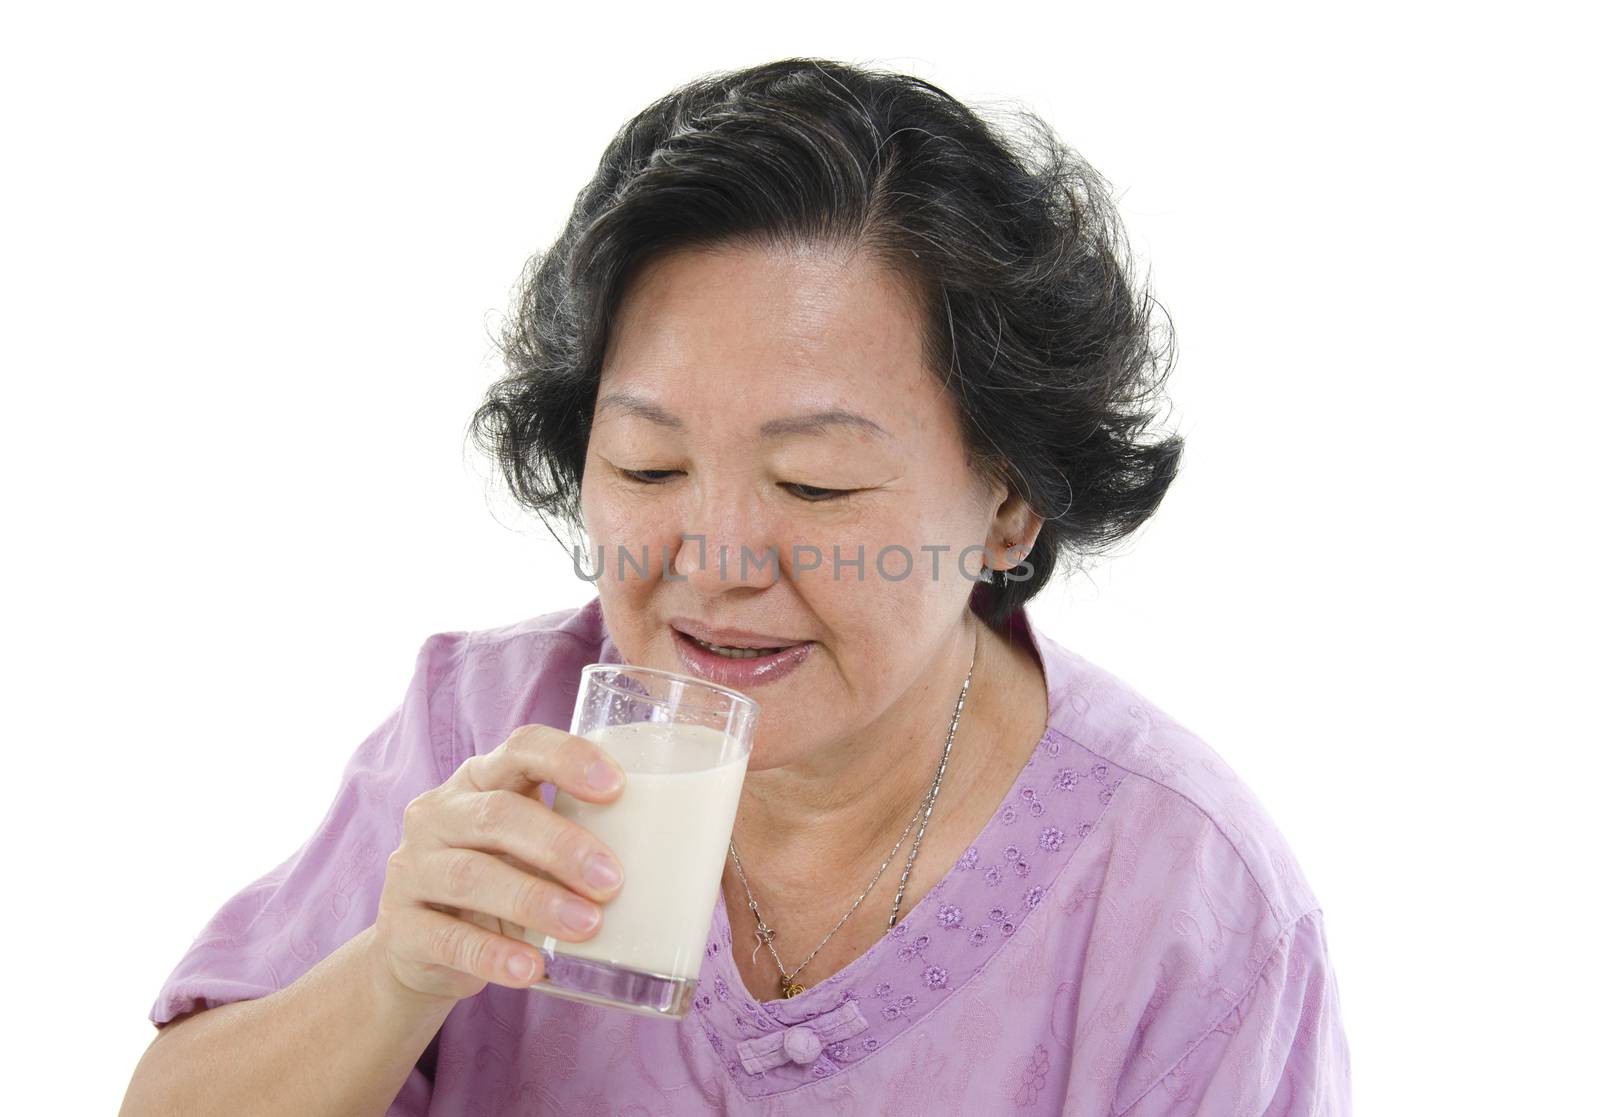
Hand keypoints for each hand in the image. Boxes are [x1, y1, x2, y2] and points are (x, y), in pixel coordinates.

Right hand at [369, 725, 626, 1002]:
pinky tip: (531, 971)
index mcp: (481, 779)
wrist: (425, 946)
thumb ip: (580, 836)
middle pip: (497, 814)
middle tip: (612, 880)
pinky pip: (446, 938)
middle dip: (560, 846)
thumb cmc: (502, 877)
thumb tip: (681, 857)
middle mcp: (439, 813)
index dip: (567, 759)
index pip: (520, 747)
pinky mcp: (400, 927)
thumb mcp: (531, 847)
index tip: (617, 787)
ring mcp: (413, 869)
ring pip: (471, 876)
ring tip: (588, 927)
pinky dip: (493, 956)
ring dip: (535, 901)